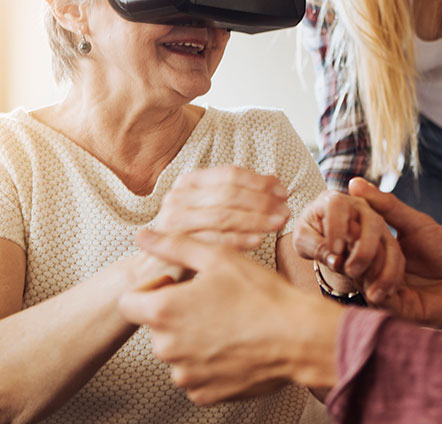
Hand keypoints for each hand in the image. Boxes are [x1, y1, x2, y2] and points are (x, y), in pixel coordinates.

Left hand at [118, 230, 342, 404]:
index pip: (128, 302)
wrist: (299, 337)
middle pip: (156, 327)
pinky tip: (234, 346)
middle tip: (215, 302)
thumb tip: (142, 235)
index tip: (179, 287)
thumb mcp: (218, 257)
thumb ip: (173, 244)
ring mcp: (185, 374)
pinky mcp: (204, 394)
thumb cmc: (262, 295)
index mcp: (163, 310)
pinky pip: (195, 375)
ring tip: (229, 324)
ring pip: (176, 352)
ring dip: (193, 339)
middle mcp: (167, 347)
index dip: (152, 290)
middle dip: (177, 314)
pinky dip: (209, 364)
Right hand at [157, 165, 290, 249]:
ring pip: (223, 215)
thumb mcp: (215, 211)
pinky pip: (213, 239)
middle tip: (286, 211)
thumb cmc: (193, 238)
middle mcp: (178, 196)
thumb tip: (275, 183)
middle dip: (262, 201)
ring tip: (278, 224)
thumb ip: (240, 196)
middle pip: (229, 193)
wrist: (155, 269)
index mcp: (189, 182)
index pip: (229, 173)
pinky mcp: (173, 245)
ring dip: (256, 219)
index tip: (283, 192)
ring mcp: (173, 220)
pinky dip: (239, 238)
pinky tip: (259, 240)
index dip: (259, 181)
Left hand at [293, 190, 404, 303]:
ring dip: (382, 268)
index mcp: (334, 201)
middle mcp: (360, 208)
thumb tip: (336, 261)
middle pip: (372, 222)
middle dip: (364, 249)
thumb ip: (315, 246)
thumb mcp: (303, 239)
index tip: (333, 250)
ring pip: (389, 241)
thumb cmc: (310, 233)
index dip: (337, 227)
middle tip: (350, 272)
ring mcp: (377, 224)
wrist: (323, 234)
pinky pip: (397, 257)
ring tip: (371, 293)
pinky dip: (392, 276)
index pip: (338, 206)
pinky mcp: (387, 241)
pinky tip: (384, 293)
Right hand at [347, 178, 441, 330]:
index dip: (346, 229)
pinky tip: (385, 276)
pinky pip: (380, 299)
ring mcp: (388, 292)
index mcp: (381, 251)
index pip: (352, 241)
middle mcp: (380, 272)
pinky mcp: (401, 310)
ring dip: (368, 265)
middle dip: (352, 247)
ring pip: (364, 280)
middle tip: (352, 237)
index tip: (343, 217)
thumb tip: (354, 183)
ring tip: (374, 253)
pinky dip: (378, 286)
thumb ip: (387, 206)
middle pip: (353, 261)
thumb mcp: (417, 224)